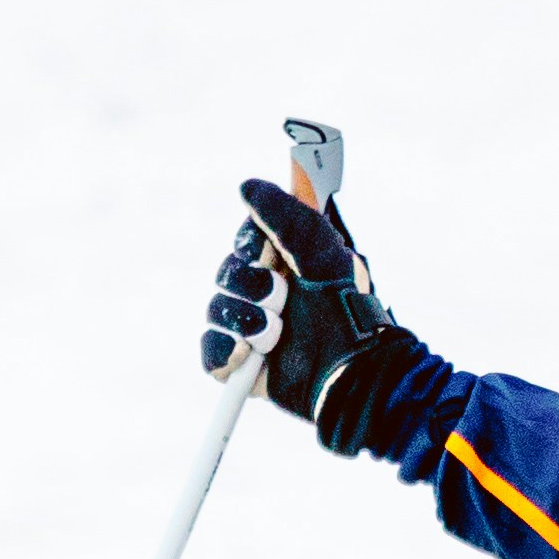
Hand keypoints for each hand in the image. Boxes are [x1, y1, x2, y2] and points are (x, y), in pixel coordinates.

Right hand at [203, 175, 420, 456]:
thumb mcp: (320, 249)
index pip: (246, 241)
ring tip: (275, 334)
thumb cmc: (344, 310)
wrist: (348, 372)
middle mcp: (267, 294)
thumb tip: (246, 186)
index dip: (251, 245)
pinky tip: (248, 354)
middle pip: (227, 273)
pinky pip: (210, 350)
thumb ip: (285, 213)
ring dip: (245, 319)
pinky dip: (224, 350)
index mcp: (287, 265)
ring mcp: (252, 330)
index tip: (271, 254)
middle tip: (282, 298)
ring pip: (217, 310)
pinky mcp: (241, 366)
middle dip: (252, 286)